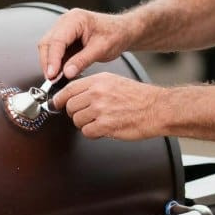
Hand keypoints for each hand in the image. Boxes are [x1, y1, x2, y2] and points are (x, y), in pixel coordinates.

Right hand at [37, 9, 133, 79]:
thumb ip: (82, 61)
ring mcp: (64, 29)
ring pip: (48, 47)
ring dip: (51, 64)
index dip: (52, 59)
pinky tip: (61, 74)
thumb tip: (66, 73)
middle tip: (52, 80)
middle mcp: (66, 21)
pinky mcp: (65, 38)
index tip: (52, 74)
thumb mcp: (101, 49)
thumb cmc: (115, 34)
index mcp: (75, 19)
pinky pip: (55, 51)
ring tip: (57, 79)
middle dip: (48, 62)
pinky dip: (56, 63)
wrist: (122, 31)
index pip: (57, 40)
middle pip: (47, 43)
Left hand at [52, 73, 166, 139]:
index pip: (69, 89)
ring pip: (77, 121)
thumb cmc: (139, 97)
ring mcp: (101, 109)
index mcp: (98, 81)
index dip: (60, 99)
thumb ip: (94, 86)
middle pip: (70, 106)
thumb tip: (76, 93)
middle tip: (85, 116)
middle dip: (75, 114)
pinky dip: (93, 133)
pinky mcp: (105, 125)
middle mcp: (97, 93)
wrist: (157, 108)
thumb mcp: (114, 81)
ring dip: (85, 124)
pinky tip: (102, 129)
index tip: (57, 103)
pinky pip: (87, 132)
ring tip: (98, 122)